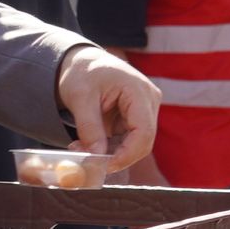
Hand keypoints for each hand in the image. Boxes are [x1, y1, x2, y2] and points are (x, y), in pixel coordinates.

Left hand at [55, 45, 157, 169]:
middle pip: (143, 141)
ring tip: (80, 148)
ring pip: (136, 143)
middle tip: (87, 162)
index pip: (143, 131)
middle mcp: (149, 100)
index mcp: (139, 90)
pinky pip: (128, 139)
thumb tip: (97, 156)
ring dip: (110, 152)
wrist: (84, 62)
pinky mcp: (138, 117)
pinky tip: (89, 143)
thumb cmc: (82, 73)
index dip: (127, 153)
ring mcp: (146, 109)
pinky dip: (110, 146)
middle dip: (116, 156)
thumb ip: (89, 127)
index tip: (105, 166)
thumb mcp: (80, 98)